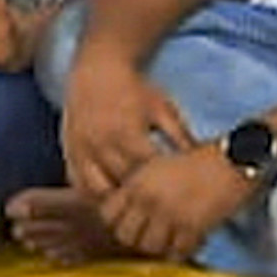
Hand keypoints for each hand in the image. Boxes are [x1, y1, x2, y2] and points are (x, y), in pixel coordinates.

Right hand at [59, 52, 192, 197]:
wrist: (97, 71)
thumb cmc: (135, 89)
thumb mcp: (162, 107)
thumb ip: (179, 133)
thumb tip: (207, 154)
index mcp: (126, 133)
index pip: (146, 171)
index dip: (162, 184)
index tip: (177, 190)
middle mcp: (100, 145)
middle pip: (122, 184)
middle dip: (141, 195)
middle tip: (159, 203)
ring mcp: (81, 151)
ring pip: (97, 191)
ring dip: (116, 200)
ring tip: (135, 204)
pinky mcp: (69, 152)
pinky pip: (78, 184)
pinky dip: (93, 194)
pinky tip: (112, 196)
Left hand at [102, 138, 263, 266]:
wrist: (239, 157)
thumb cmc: (205, 159)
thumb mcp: (163, 165)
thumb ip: (143, 185)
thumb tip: (134, 210)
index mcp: (138, 181)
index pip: (108, 213)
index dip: (119, 222)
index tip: (134, 222)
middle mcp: (148, 199)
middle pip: (125, 235)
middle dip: (138, 238)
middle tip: (154, 236)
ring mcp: (169, 214)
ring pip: (149, 247)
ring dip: (161, 247)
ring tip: (174, 241)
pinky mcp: (192, 226)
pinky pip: (177, 251)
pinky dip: (184, 251)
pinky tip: (193, 241)